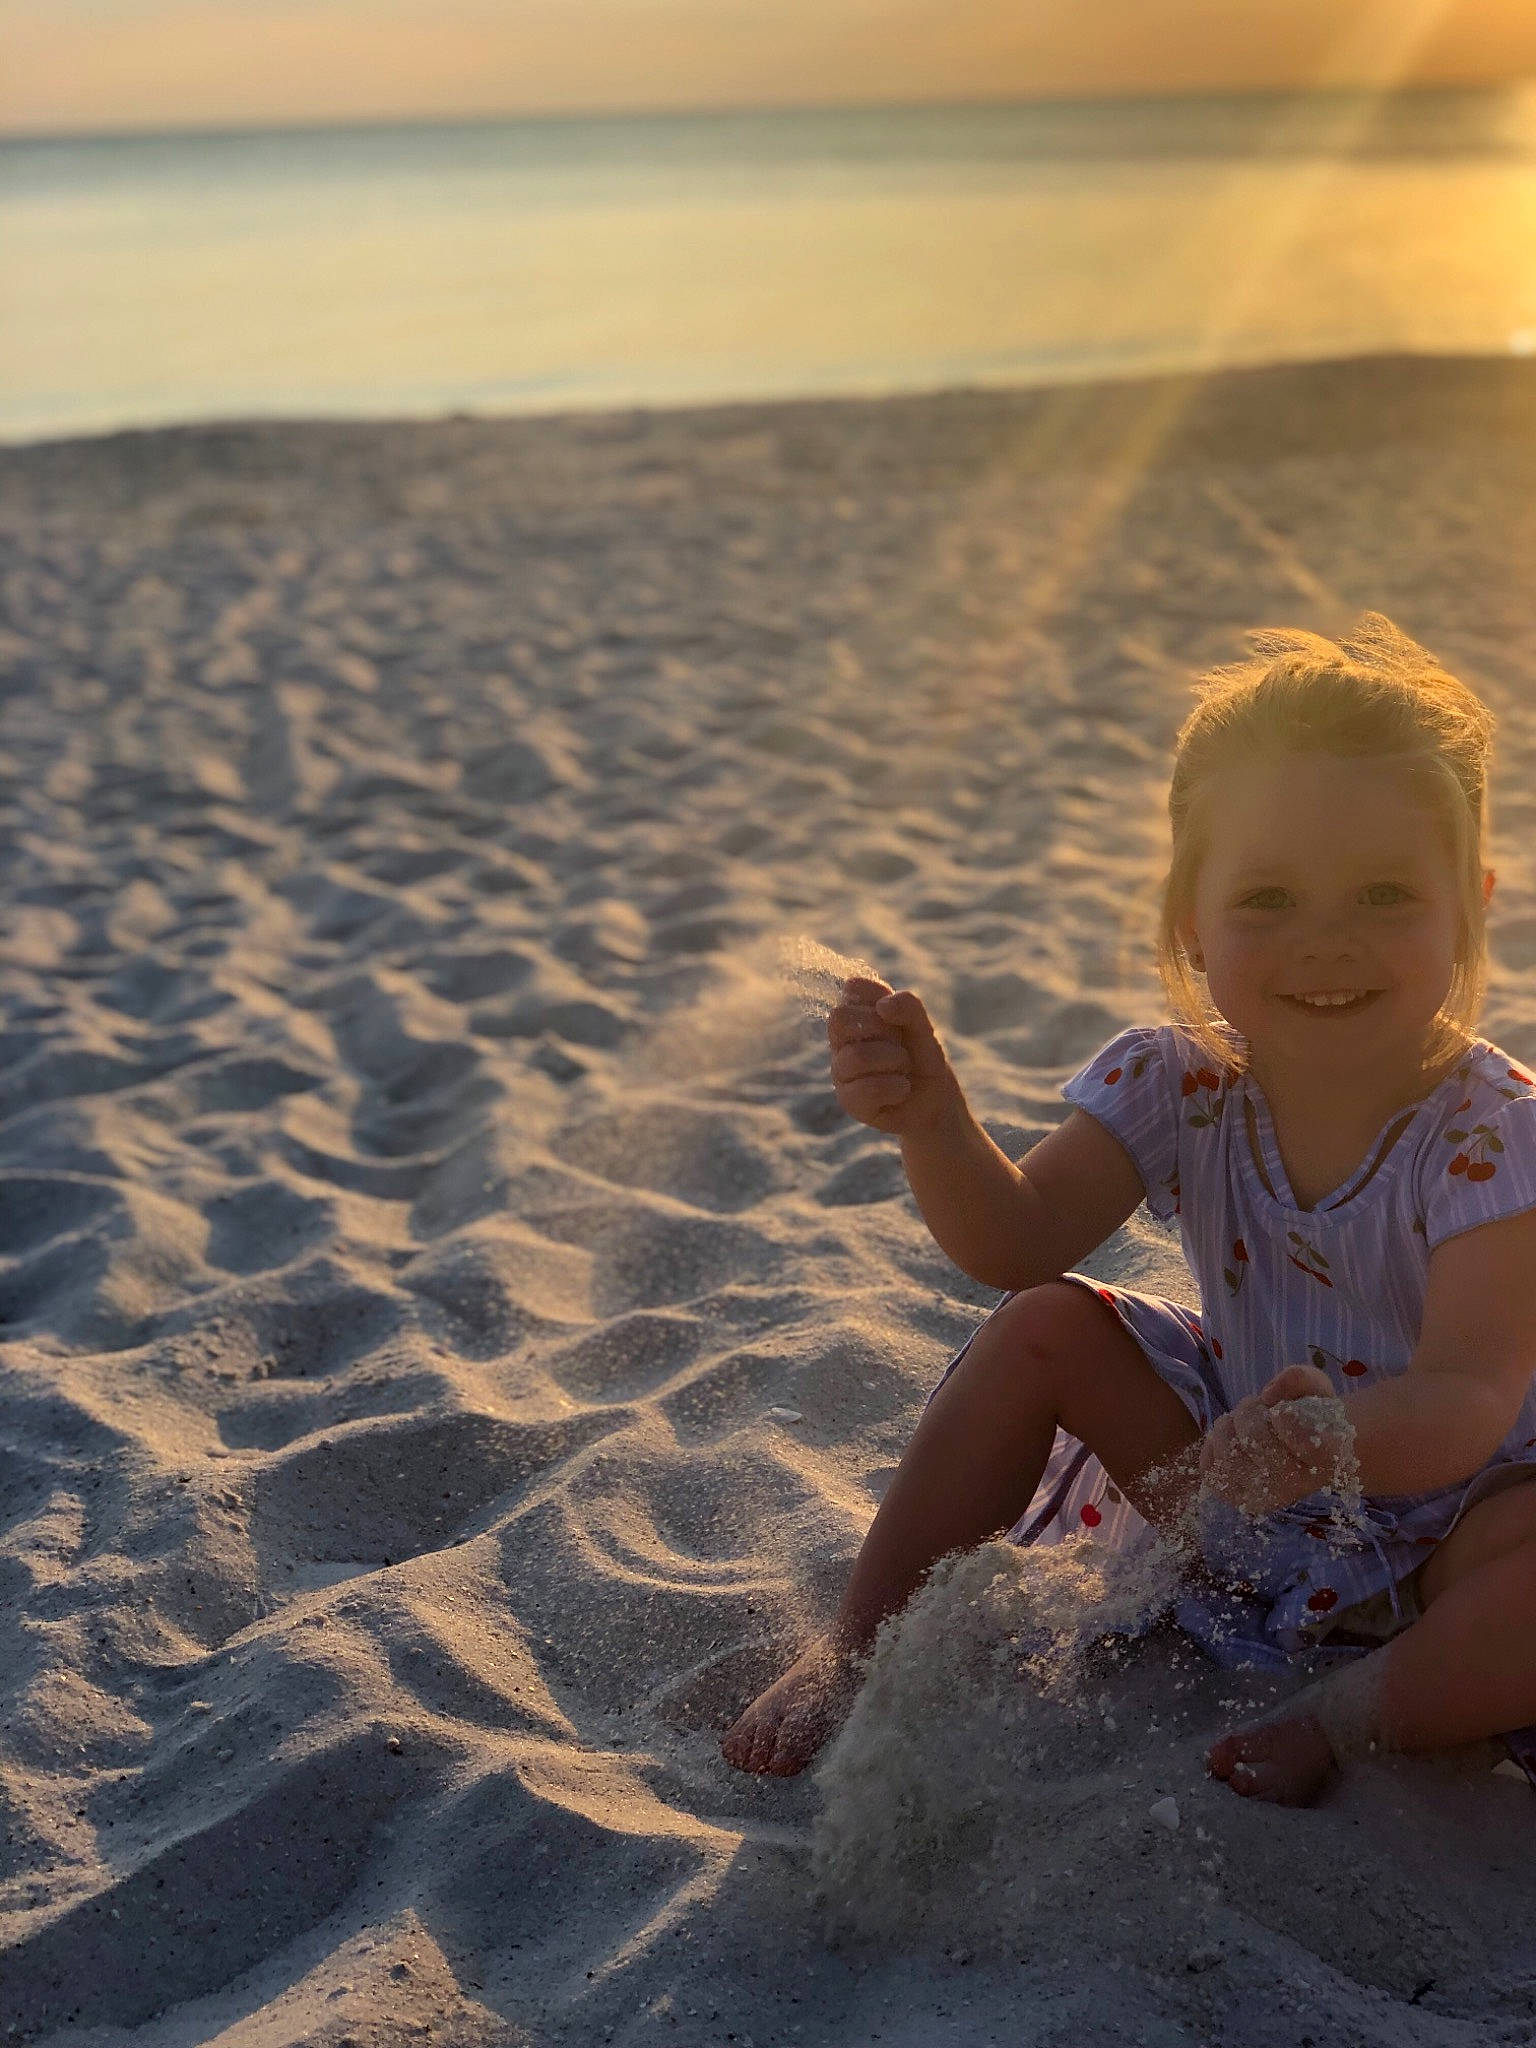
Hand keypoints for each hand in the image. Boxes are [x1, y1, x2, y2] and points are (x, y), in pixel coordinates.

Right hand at [827, 977, 961, 1135]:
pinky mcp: (848, 1100)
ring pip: (857, 1056)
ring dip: (895, 1061)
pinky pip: (867, 1088)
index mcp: (856, 1014)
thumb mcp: (924, 1027)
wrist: (935, 1101)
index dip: (880, 999)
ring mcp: (841, 1071)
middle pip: (840, 1018)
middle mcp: (842, 1040)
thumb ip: (908, 1007)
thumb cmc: (923, 1058)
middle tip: (900, 1044)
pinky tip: (902, 1090)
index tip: (897, 1017)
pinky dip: (895, 1087)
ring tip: (904, 1070)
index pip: (852, 988)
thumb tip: (883, 1005)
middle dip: (882, 1029)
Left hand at [1198, 1364, 1349, 1516]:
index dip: (1286, 1417)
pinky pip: (1209, 1469)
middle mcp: (1297, 1485)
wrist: (1300, 1456)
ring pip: (1227, 1451)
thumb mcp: (1316, 1389)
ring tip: (1245, 1426)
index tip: (1283, 1411)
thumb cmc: (1310, 1419)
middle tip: (1262, 1412)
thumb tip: (1269, 1394)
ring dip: (1230, 1425)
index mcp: (1327, 1458)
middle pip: (1254, 1437)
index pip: (1305, 1440)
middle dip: (1252, 1411)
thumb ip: (1301, 1378)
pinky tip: (1232, 1441)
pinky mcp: (1238, 1498)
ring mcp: (1265, 1497)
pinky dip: (1212, 1446)